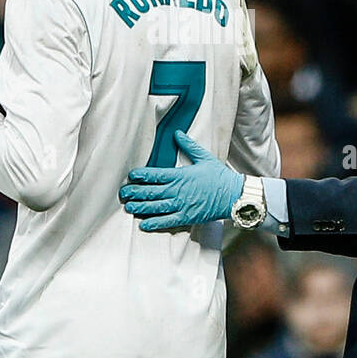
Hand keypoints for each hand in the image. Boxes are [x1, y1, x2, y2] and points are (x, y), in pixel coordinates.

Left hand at [119, 131, 243, 230]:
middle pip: (151, 191)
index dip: (141, 175)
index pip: (155, 174)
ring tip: (129, 207)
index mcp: (180, 175)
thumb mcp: (203, 157)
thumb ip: (188, 145)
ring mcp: (181, 205)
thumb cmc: (219, 176)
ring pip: (156, 207)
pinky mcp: (186, 217)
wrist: (233, 195)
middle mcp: (178, 190)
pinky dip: (154, 223)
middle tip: (123, 194)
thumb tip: (177, 133)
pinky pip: (167, 221)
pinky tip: (143, 224)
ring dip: (140, 207)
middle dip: (135, 192)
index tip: (131, 176)